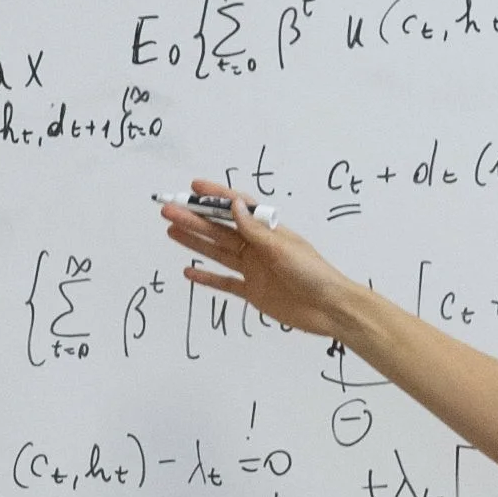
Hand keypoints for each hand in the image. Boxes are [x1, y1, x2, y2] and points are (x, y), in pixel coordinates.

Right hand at [157, 182, 361, 338]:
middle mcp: (257, 247)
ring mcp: (253, 269)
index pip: (237, 208)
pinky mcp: (252, 292)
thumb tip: (234, 205)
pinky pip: (225, 282)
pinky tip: (189, 271)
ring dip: (195, 242)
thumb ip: (255, 231)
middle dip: (194, 219)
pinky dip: (207, 278)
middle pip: (220, 230)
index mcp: (268, 231)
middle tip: (169, 210)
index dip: (215, 197)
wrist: (328, 308)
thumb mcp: (283, 249)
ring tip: (171, 231)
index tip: (194, 188)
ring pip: (218, 252)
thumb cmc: (313, 273)